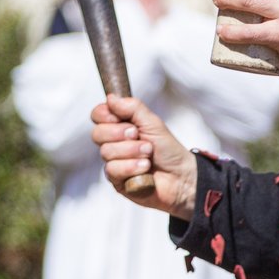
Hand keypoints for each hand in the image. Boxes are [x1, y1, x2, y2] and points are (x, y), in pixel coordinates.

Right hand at [90, 95, 195, 217]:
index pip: (98, 115)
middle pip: (97, 133)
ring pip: (106, 152)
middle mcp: (113, 143)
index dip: (105, 115)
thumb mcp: (152, 122)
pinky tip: (145, 169)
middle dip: (120, 134)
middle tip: (138, 135)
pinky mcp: (116, 180)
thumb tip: (111, 97)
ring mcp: (113, 162)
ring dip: (132, 151)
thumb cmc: (168, 149)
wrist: (180, 175)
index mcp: (120, 125)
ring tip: (148, 154)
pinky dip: (132, 167)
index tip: (119, 117)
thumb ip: (132, 108)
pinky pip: (112, 170)